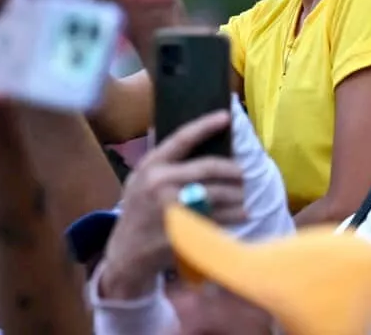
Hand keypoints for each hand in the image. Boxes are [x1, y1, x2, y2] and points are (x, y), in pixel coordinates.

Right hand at [98, 110, 242, 298]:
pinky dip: (234, 216)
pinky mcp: (184, 231)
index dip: (205, 125)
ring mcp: (173, 208)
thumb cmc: (137, 210)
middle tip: (242, 174)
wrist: (127, 253)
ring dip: (237, 195)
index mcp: (151, 166)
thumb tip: (176, 129)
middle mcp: (161, 184)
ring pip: (218, 195)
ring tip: (243, 195)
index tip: (225, 116)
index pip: (182, 138)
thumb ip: (159, 158)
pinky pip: (218, 219)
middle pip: (208, 168)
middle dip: (232, 170)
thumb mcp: (138, 179)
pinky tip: (241, 214)